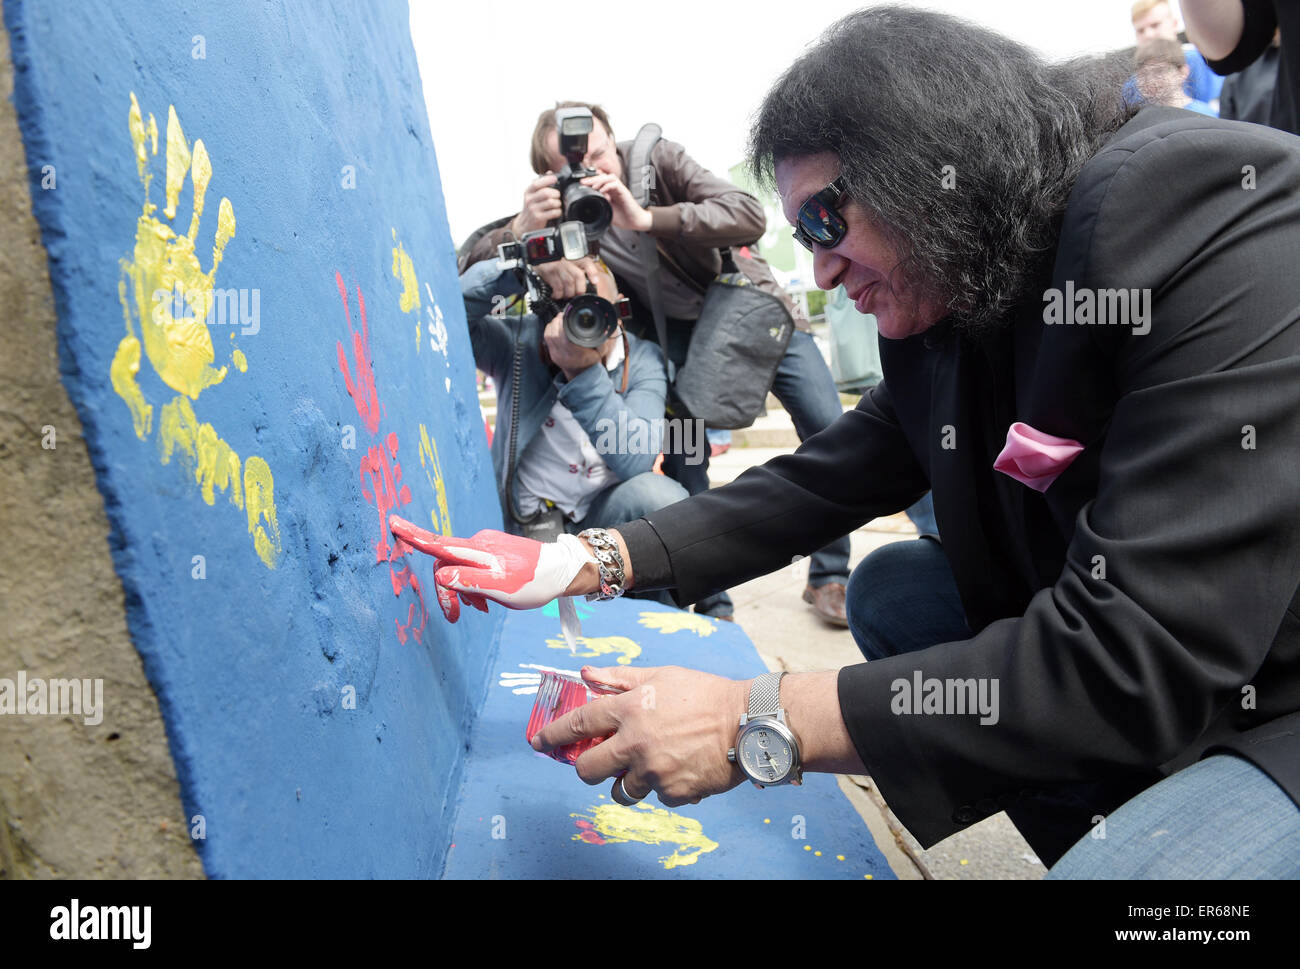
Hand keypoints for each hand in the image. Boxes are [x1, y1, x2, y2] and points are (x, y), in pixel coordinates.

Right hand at [388, 517, 597, 621]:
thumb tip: (439, 576)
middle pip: (446, 564)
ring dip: (463, 591)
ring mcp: (486, 546)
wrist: (562, 572)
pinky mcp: (494, 552)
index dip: (413, 536)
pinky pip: (473, 568)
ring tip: (482, 608)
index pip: (438, 543)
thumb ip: (468, 581)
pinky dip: (475, 586)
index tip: (392, 523)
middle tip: (456, 616)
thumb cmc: (533, 582)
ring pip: (460, 569)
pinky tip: (488, 600)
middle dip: (446, 591)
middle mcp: (478, 543)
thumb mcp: (500, 588)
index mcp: (477, 551)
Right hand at [511, 174, 561, 235]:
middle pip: (546, 193)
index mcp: (528, 192)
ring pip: (551, 202)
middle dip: (556, 193)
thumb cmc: (531, 207)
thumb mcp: (532, 194)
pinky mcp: (538, 218)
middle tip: (558, 196)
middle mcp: (529, 200)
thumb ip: (540, 183)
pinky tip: (557, 211)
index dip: (547, 180)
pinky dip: (558, 211)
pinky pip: (553, 212)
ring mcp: (533, 210)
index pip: (536, 184)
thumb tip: (550, 172)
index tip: (555, 178)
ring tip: (557, 204)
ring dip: (558, 203)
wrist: (525, 224)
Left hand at [531, 665, 748, 807]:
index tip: (539, 742)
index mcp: (630, 709)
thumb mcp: (661, 675)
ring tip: (649, 766)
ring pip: (621, 791)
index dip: (553, 734)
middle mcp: (636, 743)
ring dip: (628, 781)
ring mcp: (654, 772)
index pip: (578, 724)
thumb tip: (586, 674)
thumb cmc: (704, 694)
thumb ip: (620, 677)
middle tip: (597, 763)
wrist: (748, 723)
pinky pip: (657, 797)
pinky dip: (664, 786)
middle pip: (588, 770)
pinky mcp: (673, 794)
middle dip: (587, 768)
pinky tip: (681, 768)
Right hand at [534, 257, 593, 301]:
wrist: (538, 256)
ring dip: (569, 293)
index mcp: (574, 258)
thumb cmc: (555, 261)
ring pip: (568, 282)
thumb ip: (579, 268)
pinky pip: (557, 286)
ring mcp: (558, 266)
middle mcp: (567, 261)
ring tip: (567, 296)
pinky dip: (558, 294)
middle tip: (578, 294)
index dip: (592, 272)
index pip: (586, 262)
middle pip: (578, 275)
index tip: (595, 281)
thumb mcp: (568, 262)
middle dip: (580, 288)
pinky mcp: (548, 272)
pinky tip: (557, 295)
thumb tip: (591, 282)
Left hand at [544, 315, 603, 379]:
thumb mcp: (600, 352)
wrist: (581, 374)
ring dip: (553, 324)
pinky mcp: (551, 353)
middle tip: (564, 314)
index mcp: (574, 354)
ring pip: (548, 334)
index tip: (567, 315)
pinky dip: (549, 329)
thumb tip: (606, 330)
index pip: (564, 337)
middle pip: (554, 333)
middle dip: (558, 321)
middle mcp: (563, 355)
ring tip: (560, 318)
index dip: (563, 323)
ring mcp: (555, 354)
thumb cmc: (590, 362)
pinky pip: (546, 338)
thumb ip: (602, 341)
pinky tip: (555, 325)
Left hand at [581, 172, 653, 231]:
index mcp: (610, 192)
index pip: (600, 181)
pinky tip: (602, 191)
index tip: (581, 183)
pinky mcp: (625, 192)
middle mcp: (615, 188)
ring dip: (600, 180)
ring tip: (592, 186)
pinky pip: (616, 184)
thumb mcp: (607, 211)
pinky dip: (607, 186)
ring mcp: (620, 189)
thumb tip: (589, 204)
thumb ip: (600, 205)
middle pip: (603, 176)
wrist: (635, 222)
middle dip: (592, 178)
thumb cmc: (624, 217)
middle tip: (583, 182)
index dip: (590, 180)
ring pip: (610, 177)